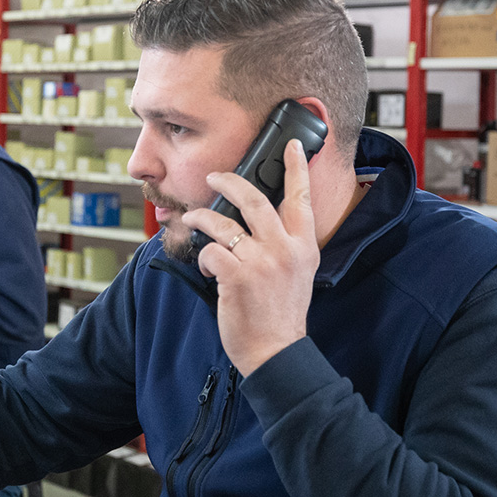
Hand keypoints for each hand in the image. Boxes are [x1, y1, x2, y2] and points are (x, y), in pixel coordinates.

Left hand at [181, 138, 319, 376]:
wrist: (276, 351)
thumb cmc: (281, 314)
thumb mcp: (297, 274)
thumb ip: (285, 246)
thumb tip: (263, 221)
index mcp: (303, 246)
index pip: (301, 199)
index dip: (297, 169)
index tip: (294, 146)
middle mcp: (285, 249)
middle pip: (254, 199)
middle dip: (229, 181)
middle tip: (214, 175)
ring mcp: (260, 261)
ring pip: (223, 222)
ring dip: (202, 217)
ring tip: (193, 218)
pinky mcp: (236, 276)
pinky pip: (210, 251)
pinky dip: (202, 256)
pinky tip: (206, 267)